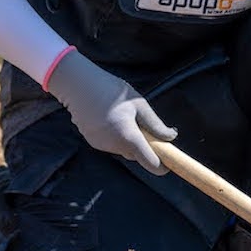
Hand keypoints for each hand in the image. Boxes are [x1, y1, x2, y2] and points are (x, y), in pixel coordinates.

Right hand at [45, 50, 174, 173]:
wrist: (78, 84)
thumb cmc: (111, 90)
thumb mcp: (139, 104)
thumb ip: (155, 124)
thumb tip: (171, 137)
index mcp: (129, 137)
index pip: (151, 164)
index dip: (162, 165)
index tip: (168, 159)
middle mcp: (114, 146)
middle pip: (136, 155)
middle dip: (143, 145)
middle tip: (141, 123)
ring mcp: (101, 145)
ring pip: (123, 149)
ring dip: (128, 139)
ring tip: (121, 115)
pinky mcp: (91, 141)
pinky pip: (110, 144)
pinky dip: (115, 136)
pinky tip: (109, 117)